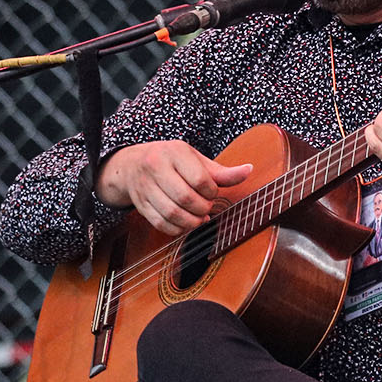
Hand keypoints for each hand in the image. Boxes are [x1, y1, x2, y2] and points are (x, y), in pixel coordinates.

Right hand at [96, 140, 253, 235]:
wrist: (132, 164)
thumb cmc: (172, 161)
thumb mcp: (196, 159)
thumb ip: (221, 171)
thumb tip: (249, 170)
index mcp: (174, 152)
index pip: (199, 179)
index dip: (212, 192)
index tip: (213, 193)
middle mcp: (155, 167)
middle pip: (185, 198)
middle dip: (203, 208)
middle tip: (207, 208)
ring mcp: (144, 187)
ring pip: (172, 213)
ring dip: (192, 222)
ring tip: (200, 218)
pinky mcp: (139, 204)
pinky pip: (160, 223)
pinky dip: (177, 229)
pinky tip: (185, 224)